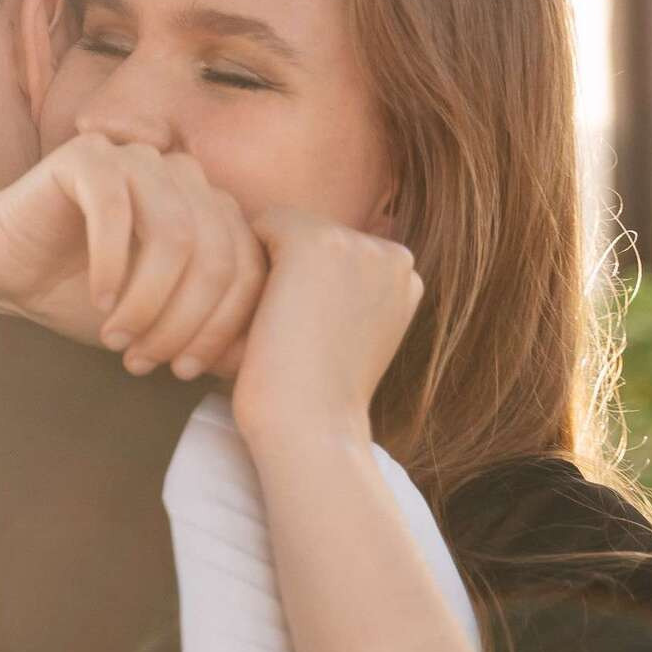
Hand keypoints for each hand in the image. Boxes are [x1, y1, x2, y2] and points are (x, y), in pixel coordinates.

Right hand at [0, 133, 266, 377]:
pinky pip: (117, 210)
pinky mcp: (89, 155)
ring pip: (175, 235)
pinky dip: (111, 265)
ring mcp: (139, 158)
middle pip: (216, 253)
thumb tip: (250, 362)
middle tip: (145, 361)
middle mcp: (184, 175)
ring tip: (118, 338)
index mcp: (211, 209)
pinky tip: (98, 300)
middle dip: (184, 320)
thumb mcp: (156, 320)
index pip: (246, 266)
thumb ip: (202, 327)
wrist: (5, 268)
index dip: (221, 325)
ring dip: (148, 300)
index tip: (185, 371)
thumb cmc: (81, 296)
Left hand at [228, 205, 423, 444]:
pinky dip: (246, 260)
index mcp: (406, 276)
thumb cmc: (314, 396)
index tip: (305, 335)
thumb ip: (341, 293)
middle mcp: (392, 251)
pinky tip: (256, 307)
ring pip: (288, 228)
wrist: (310, 427)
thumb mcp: (347, 336)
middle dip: (290, 270)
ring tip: (273, 323)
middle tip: (286, 331)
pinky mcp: (314, 241)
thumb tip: (305, 267)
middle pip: (315, 235)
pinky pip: (262, 224)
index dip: (307, 287)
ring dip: (268, 266)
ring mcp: (357, 242)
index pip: (340, 253)